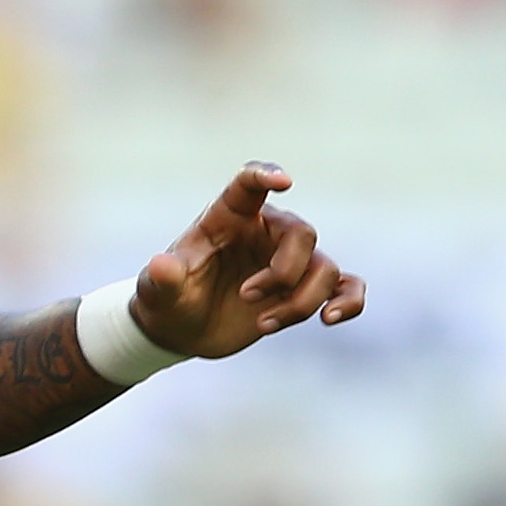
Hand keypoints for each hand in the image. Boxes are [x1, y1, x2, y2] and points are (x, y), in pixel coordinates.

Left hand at [128, 164, 366, 359]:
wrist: (180, 330)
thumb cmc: (168, 299)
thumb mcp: (157, 291)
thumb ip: (163, 278)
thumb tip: (161, 265)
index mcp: (229, 217)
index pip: (250, 184)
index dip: (267, 175)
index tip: (284, 182)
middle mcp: (266, 232)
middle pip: (302, 235)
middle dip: (282, 272)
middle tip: (246, 296)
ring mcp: (289, 261)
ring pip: (324, 268)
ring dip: (300, 301)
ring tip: (262, 325)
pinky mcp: (303, 289)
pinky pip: (346, 286)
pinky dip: (348, 301)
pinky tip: (331, 318)